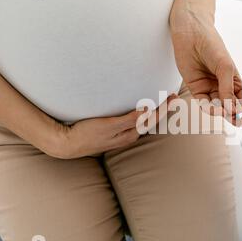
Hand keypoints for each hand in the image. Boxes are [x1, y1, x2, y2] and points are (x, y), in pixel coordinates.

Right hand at [48, 96, 174, 158]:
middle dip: (163, 109)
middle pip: (151, 121)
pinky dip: (142, 116)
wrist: (68, 144)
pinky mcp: (114, 133)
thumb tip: (147, 111)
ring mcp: (121, 135)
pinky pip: (134, 123)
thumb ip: (129, 119)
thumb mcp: (108, 125)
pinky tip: (142, 112)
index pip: (152, 119)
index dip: (164, 108)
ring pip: (144, 123)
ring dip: (154, 113)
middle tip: (173, 96)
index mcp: (130, 133)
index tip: (173, 97)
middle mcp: (129, 135)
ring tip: (162, 102)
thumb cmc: (87, 134)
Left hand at [170, 2, 241, 125]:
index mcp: (234, 79)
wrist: (191, 34)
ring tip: (231, 118)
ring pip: (218, 106)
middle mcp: (222, 85)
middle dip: (237, 114)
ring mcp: (210, 87)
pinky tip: (216, 110)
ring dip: (224, 114)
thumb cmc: (211, 43)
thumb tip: (232, 107)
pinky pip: (204, 103)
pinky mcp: (197, 88)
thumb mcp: (225, 66)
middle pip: (231, 105)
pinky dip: (210, 108)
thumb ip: (228, 88)